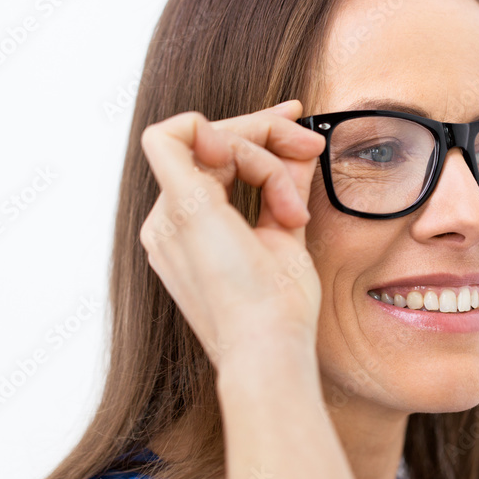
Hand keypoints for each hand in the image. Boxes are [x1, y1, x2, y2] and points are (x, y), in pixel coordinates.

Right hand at [138, 100, 325, 369]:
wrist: (269, 347)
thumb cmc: (279, 310)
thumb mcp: (285, 234)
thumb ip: (284, 186)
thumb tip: (300, 147)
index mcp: (190, 232)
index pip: (216, 160)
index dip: (257, 134)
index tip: (302, 135)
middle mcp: (169, 222)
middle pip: (211, 143)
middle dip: (266, 133)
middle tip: (310, 147)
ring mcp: (168, 215)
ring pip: (207, 139)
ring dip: (263, 155)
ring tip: (292, 210)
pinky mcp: (180, 206)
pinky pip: (174, 135)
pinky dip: (219, 132)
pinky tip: (257, 156)